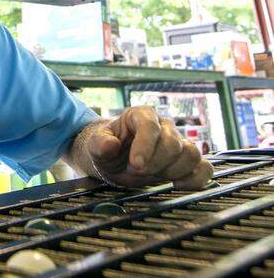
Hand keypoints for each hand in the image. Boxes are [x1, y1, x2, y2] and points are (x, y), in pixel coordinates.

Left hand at [86, 106, 211, 189]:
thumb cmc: (107, 148)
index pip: (151, 126)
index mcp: (141, 115)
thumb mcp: (95, 145)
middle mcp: (164, 126)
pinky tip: (177, 185)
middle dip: (156, 162)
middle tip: (138, 171)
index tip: (136, 164)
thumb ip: (100, 144)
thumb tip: (110, 145)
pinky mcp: (187, 161)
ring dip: (174, 171)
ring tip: (154, 176)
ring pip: (192, 154)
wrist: (115, 160)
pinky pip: (204, 168)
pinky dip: (196, 179)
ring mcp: (179, 143)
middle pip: (173, 143)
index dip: (145, 146)